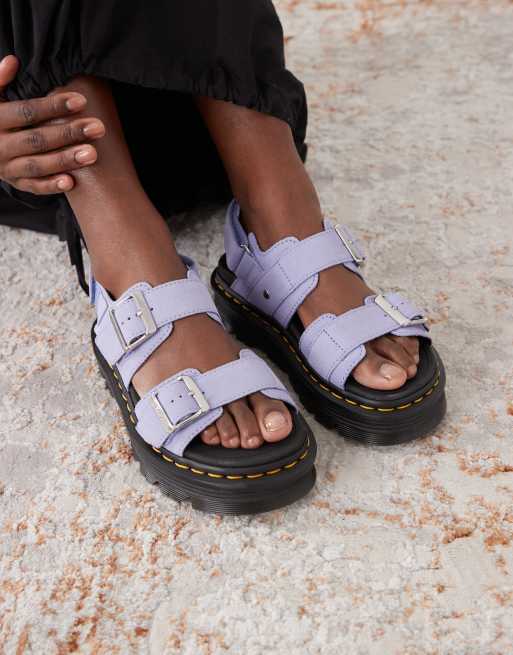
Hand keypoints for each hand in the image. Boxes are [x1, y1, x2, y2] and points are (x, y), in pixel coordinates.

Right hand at [0, 55, 104, 194]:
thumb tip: (13, 60)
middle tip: (98, 128)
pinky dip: (51, 186)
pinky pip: (34, 187)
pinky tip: (71, 182)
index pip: (26, 112)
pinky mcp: (17, 183)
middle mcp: (0, 146)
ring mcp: (8, 167)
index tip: (82, 101)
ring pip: (38, 165)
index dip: (53, 106)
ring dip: (66, 160)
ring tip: (92, 154)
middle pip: (37, 139)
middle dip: (68, 134)